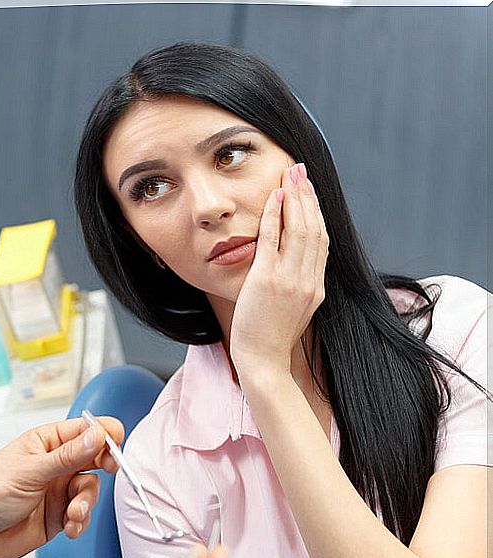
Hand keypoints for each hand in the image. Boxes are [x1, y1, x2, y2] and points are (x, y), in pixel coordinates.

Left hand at [0, 416, 123, 557]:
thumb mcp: (29, 471)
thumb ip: (66, 456)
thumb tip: (96, 436)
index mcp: (45, 442)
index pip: (84, 430)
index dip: (103, 435)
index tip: (113, 445)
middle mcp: (54, 464)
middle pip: (94, 458)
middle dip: (104, 466)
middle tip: (108, 470)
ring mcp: (57, 490)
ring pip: (90, 489)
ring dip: (86, 502)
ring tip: (73, 513)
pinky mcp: (58, 515)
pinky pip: (82, 514)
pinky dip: (81, 522)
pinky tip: (69, 526)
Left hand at [230, 162, 328, 381]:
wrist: (263, 360)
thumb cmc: (272, 336)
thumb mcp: (295, 308)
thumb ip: (300, 285)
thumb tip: (296, 264)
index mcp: (316, 286)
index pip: (321, 240)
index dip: (316, 211)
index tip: (309, 190)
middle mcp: (308, 280)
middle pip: (313, 228)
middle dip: (307, 196)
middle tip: (300, 170)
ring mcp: (289, 279)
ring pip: (298, 229)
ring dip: (294, 198)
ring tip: (289, 174)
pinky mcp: (268, 280)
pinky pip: (272, 239)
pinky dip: (274, 215)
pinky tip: (273, 197)